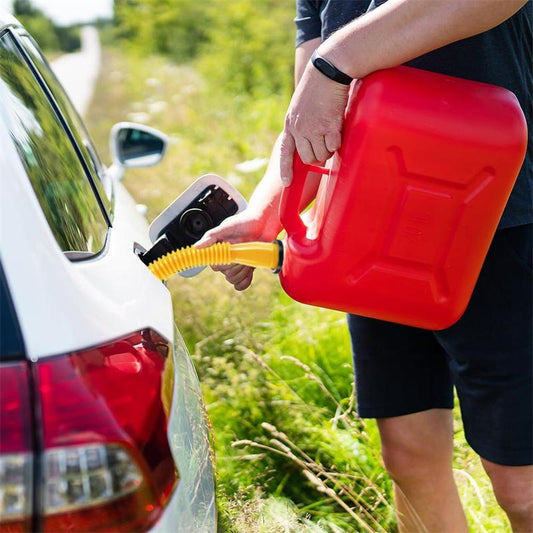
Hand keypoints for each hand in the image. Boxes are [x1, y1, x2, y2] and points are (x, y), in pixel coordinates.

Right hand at [195, 210, 278, 290]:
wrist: (263, 222)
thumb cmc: (244, 222)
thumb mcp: (226, 226)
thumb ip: (210, 237)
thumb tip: (196, 247)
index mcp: (218, 251)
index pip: (216, 266)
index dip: (225, 262)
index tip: (232, 253)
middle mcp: (226, 259)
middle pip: (227, 274)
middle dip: (237, 264)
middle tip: (244, 251)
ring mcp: (236, 265)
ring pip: (234, 279)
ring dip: (243, 271)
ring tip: (249, 257)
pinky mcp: (247, 269)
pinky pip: (241, 284)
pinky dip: (245, 280)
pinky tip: (249, 271)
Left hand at [280, 63, 349, 184]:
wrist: (327, 71)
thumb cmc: (316, 88)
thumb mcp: (300, 107)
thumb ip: (301, 125)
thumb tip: (307, 144)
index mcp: (290, 125)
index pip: (285, 152)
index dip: (286, 169)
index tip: (287, 183)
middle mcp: (299, 129)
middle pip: (307, 159)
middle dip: (317, 157)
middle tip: (324, 146)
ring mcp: (314, 129)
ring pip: (321, 155)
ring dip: (328, 151)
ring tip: (331, 136)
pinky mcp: (329, 127)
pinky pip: (334, 147)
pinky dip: (337, 143)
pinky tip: (337, 130)